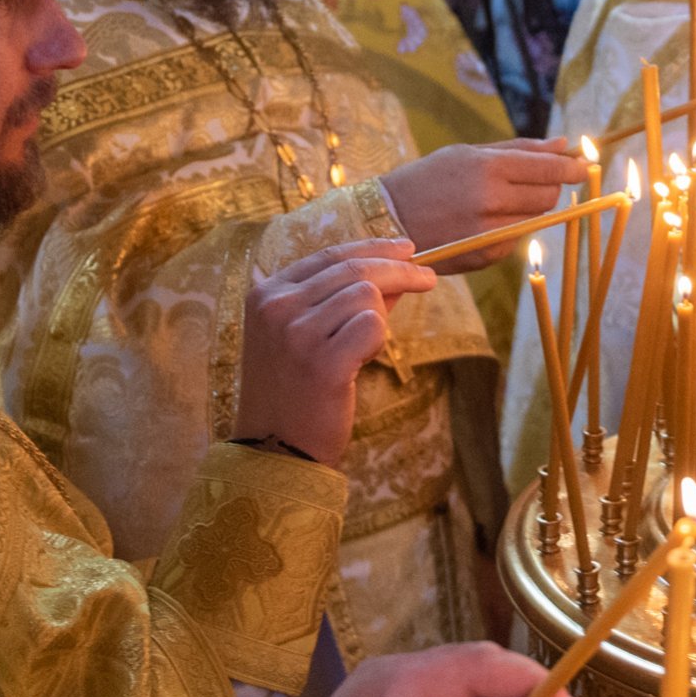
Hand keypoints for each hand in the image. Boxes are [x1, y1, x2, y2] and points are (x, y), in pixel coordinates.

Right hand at [234, 241, 440, 463]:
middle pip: (355, 268)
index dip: (374, 247)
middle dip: (400, 269)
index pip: (330, 254)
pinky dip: (378, 342)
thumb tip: (398, 271)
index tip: (407, 248)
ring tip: (361, 351)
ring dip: (379, 320)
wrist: (275, 450)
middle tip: (429, 279)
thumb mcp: (308, 335)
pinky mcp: (322, 363)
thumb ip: (346, 299)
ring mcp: (296, 333)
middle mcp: (277, 307)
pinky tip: (360, 362)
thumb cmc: (295, 391)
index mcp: (266, 293)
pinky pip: (374, 326)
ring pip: (368, 295)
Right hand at [381, 140, 588, 269]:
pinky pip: (517, 239)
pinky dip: (511, 228)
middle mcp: (490, 202)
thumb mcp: (467, 153)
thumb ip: (519, 149)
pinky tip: (484, 221)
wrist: (386, 220)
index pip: (548, 169)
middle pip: (549, 195)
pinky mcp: (484, 257)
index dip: (573, 168)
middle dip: (550, 186)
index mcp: (486, 169)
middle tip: (531, 181)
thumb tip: (563, 144)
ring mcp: (488, 233)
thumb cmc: (428, 178)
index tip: (586, 165)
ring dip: (530, 207)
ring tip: (501, 199)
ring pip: (537, 219)